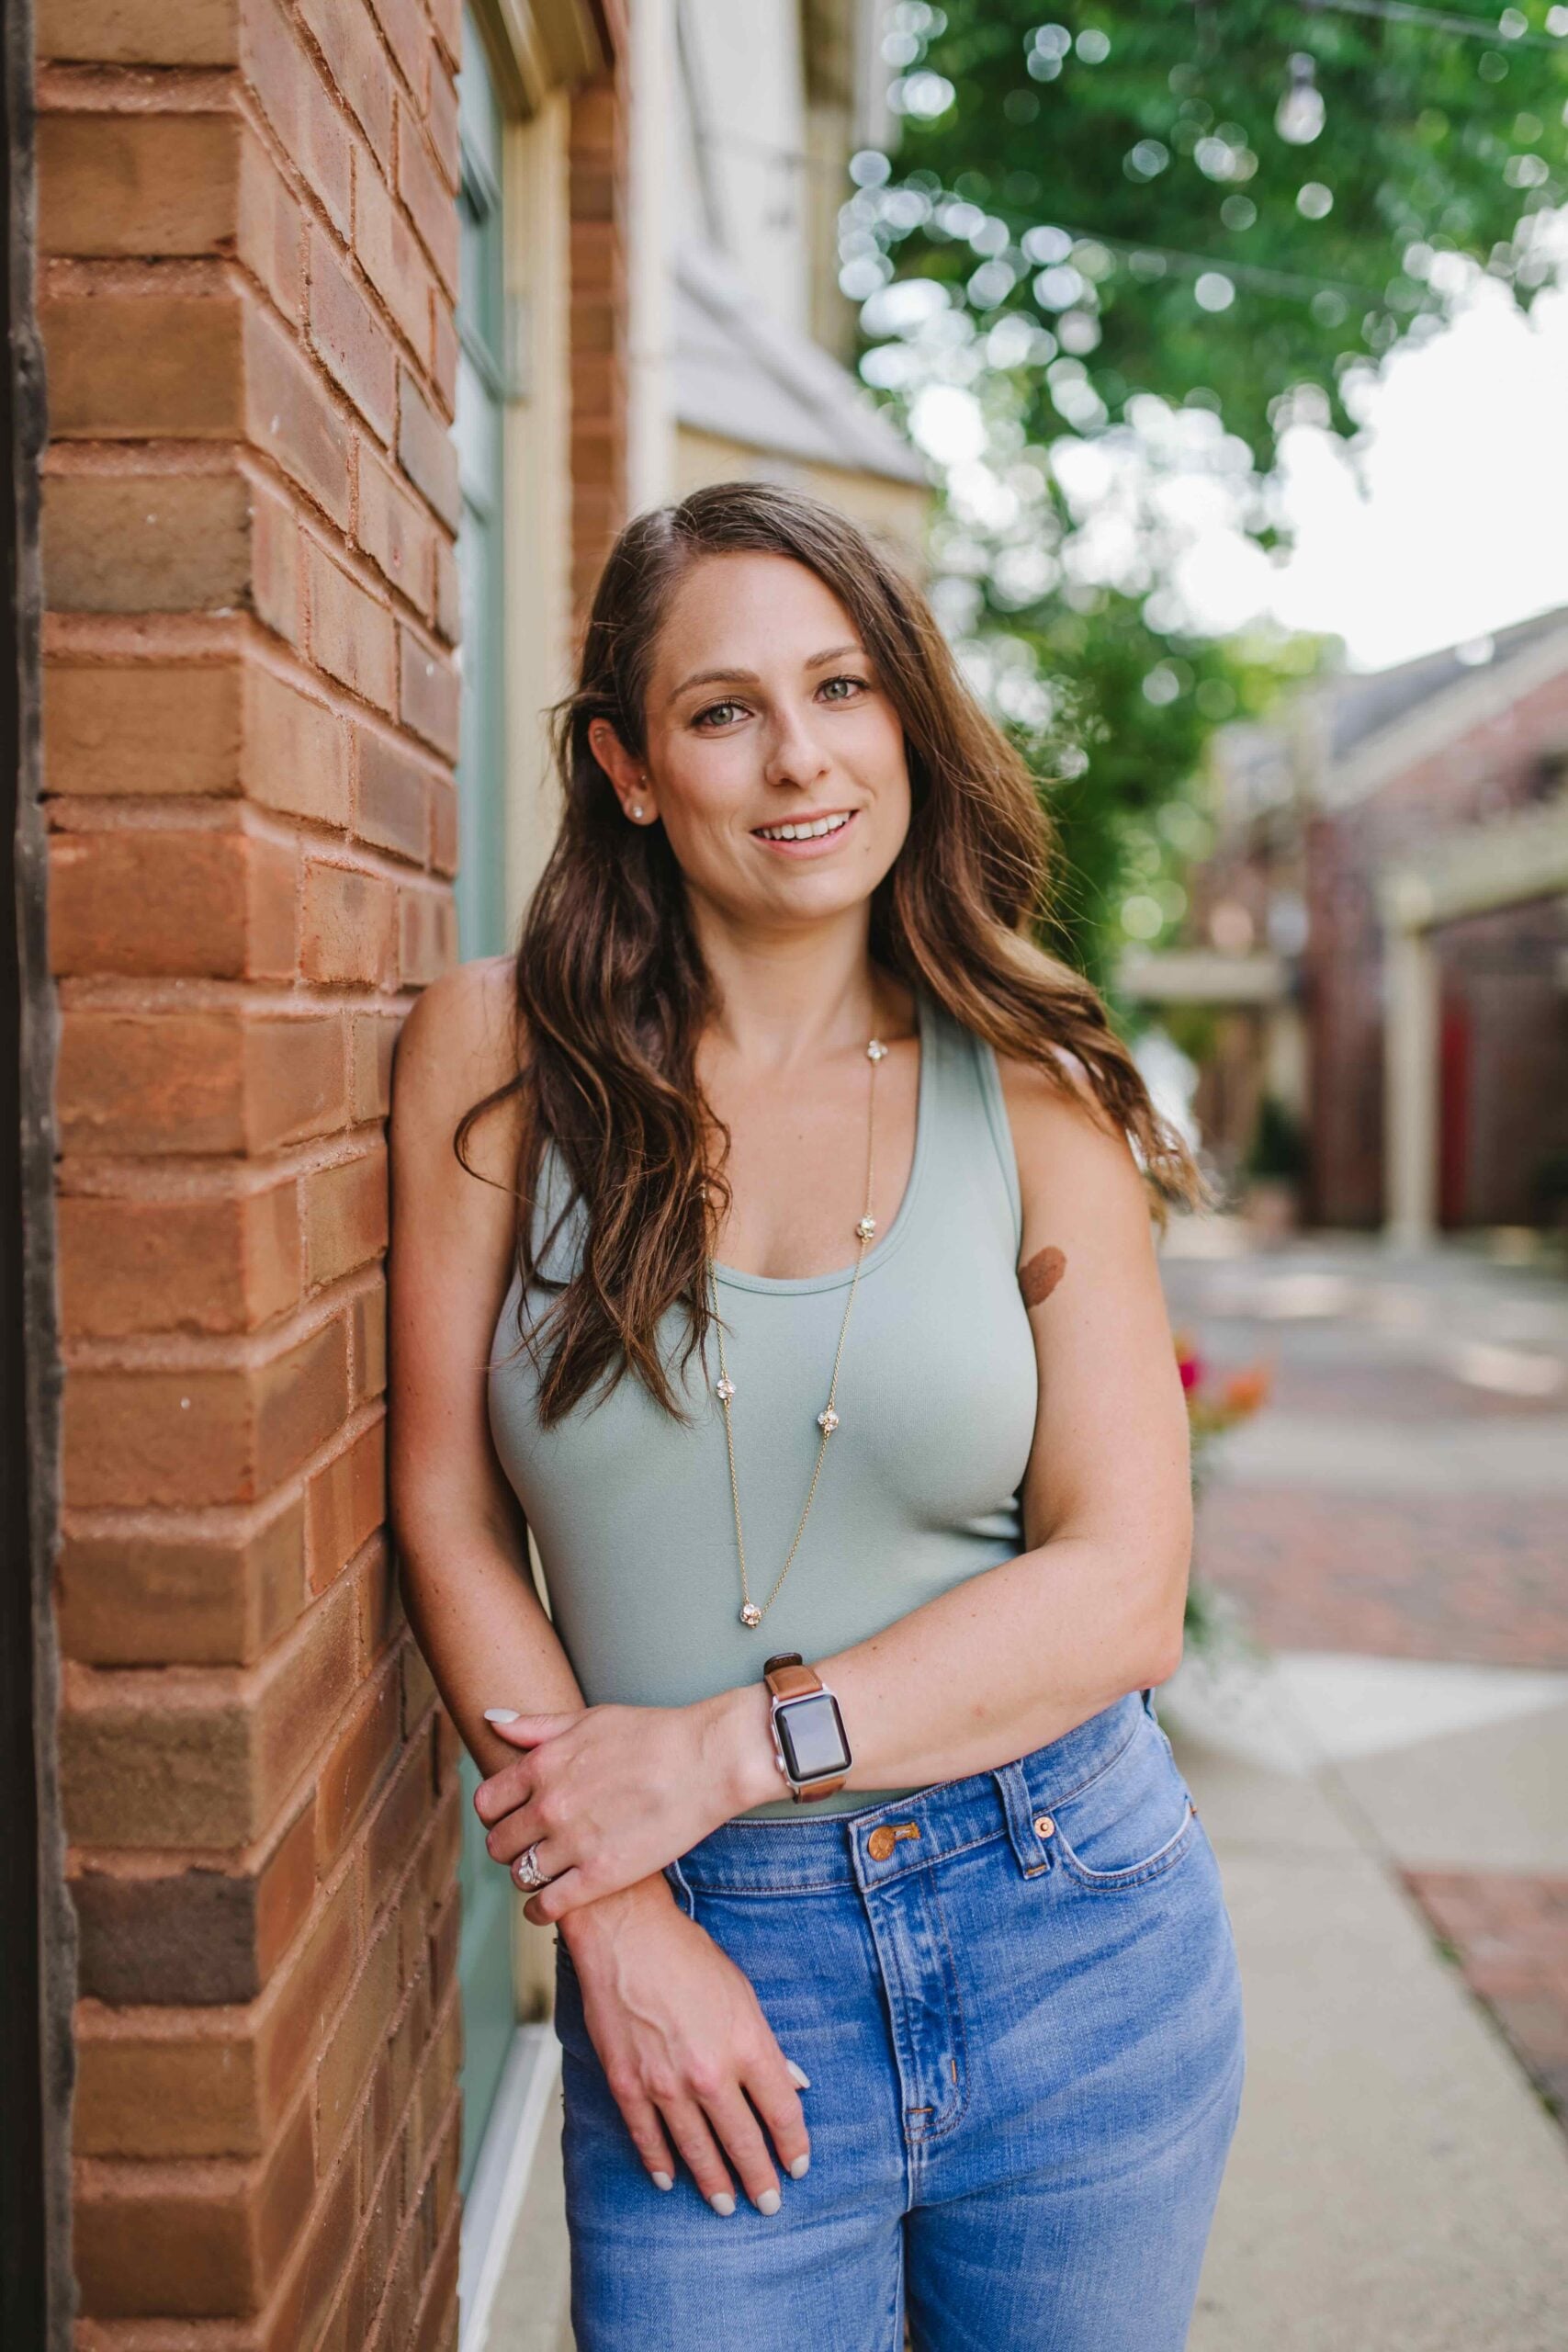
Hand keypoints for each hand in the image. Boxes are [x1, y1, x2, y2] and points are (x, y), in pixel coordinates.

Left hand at [474, 1685, 777, 1923]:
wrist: (705, 1760)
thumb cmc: (652, 1734)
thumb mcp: (588, 1719)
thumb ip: (535, 1726)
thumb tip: (491, 1721)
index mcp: (541, 1766)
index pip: (487, 1803)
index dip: (495, 1813)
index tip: (510, 1818)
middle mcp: (549, 1806)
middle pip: (498, 1843)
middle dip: (509, 1846)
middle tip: (528, 1846)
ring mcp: (573, 1843)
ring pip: (520, 1875)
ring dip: (526, 1876)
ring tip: (544, 1872)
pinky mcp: (601, 1876)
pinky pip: (548, 1906)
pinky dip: (539, 1911)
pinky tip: (546, 1906)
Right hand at [559, 1876, 811, 2214]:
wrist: (626, 1935)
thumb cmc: (689, 1957)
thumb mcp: (743, 1993)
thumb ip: (767, 2046)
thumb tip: (794, 2084)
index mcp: (747, 2045)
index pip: (782, 2112)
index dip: (794, 2145)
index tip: (798, 2166)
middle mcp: (710, 2073)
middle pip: (744, 2142)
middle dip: (760, 2179)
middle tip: (769, 2203)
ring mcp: (666, 2084)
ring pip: (697, 2151)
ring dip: (714, 2183)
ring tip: (725, 2206)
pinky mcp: (628, 2085)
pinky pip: (648, 2138)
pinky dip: (659, 2163)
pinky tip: (670, 2179)